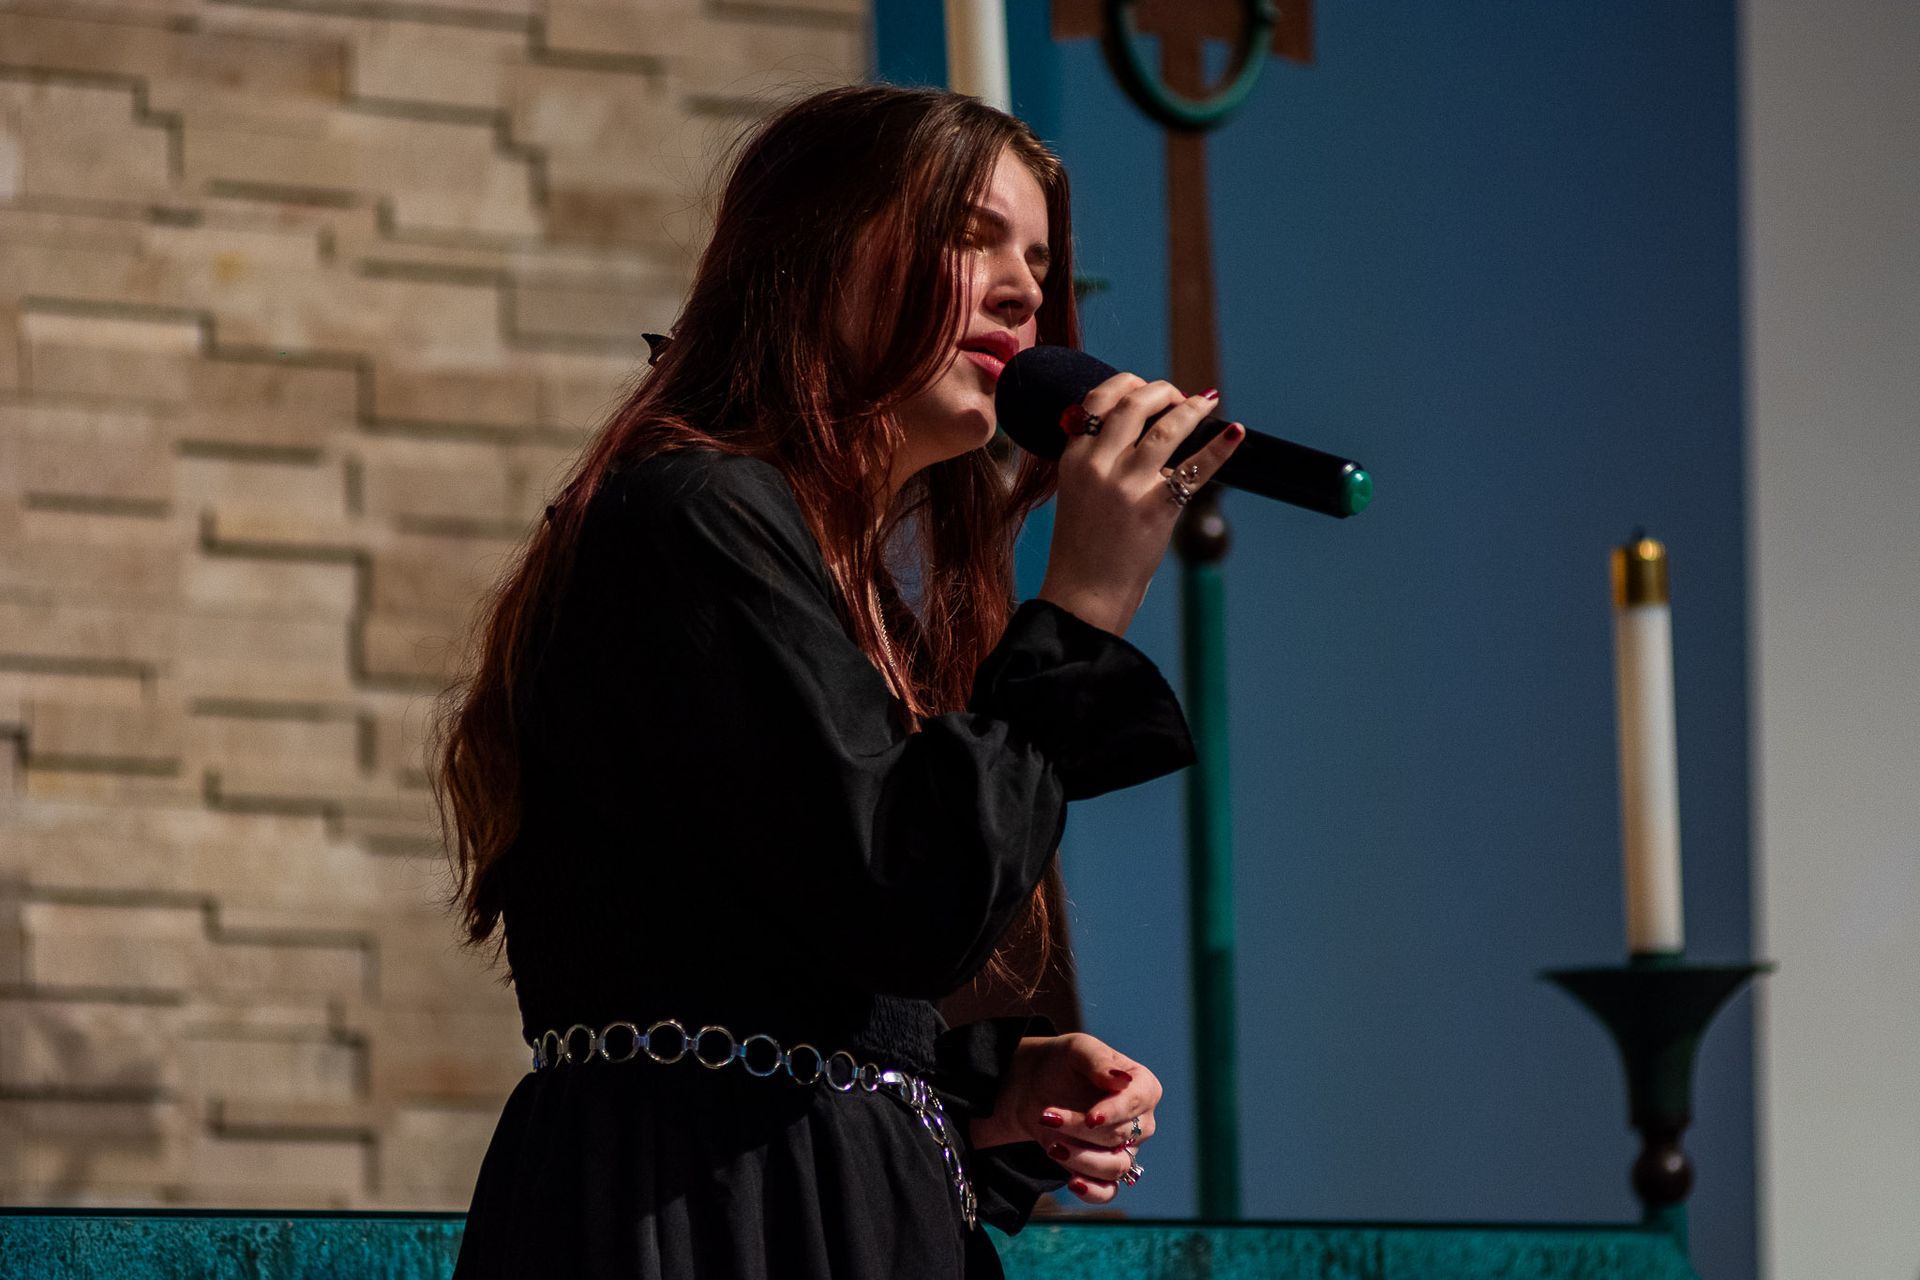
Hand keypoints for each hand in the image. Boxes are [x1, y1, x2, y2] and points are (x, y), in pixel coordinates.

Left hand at [968, 1031, 1160, 1204]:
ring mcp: (1125, 1150)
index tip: (1091, 1117)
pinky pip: (1108, 1192)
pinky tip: (1073, 1183)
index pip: (1139, 1102)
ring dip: (1080, 1158)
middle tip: (1047, 1116)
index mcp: (1142, 1087)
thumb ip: (1098, 1062)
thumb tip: (1121, 1080)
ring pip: (1114, 1166)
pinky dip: (1093, 1192)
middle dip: (1080, 1128)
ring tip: (1052, 1145)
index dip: (1116, 1112)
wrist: (1036, 1087)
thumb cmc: (1064, 1063)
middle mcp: (1140, 1122)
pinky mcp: (1103, 1172)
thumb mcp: (1077, 1049)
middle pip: (1120, 1135)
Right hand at [1036, 375, 1245, 636]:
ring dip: (1192, 409)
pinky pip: (1195, 469)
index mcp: (1074, 458)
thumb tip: (1138, 430)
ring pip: (1167, 428)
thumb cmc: (1083, 545)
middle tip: (1178, 397)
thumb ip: (1097, 458)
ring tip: (1207, 403)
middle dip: (1162, 391)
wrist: (1084, 592)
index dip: (1128, 383)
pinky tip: (1235, 434)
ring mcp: (1128, 486)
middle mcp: (1099, 465)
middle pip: (1134, 403)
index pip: (1098, 400)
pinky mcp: (1156, 508)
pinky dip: (1219, 448)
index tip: (1147, 388)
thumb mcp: (1076, 491)